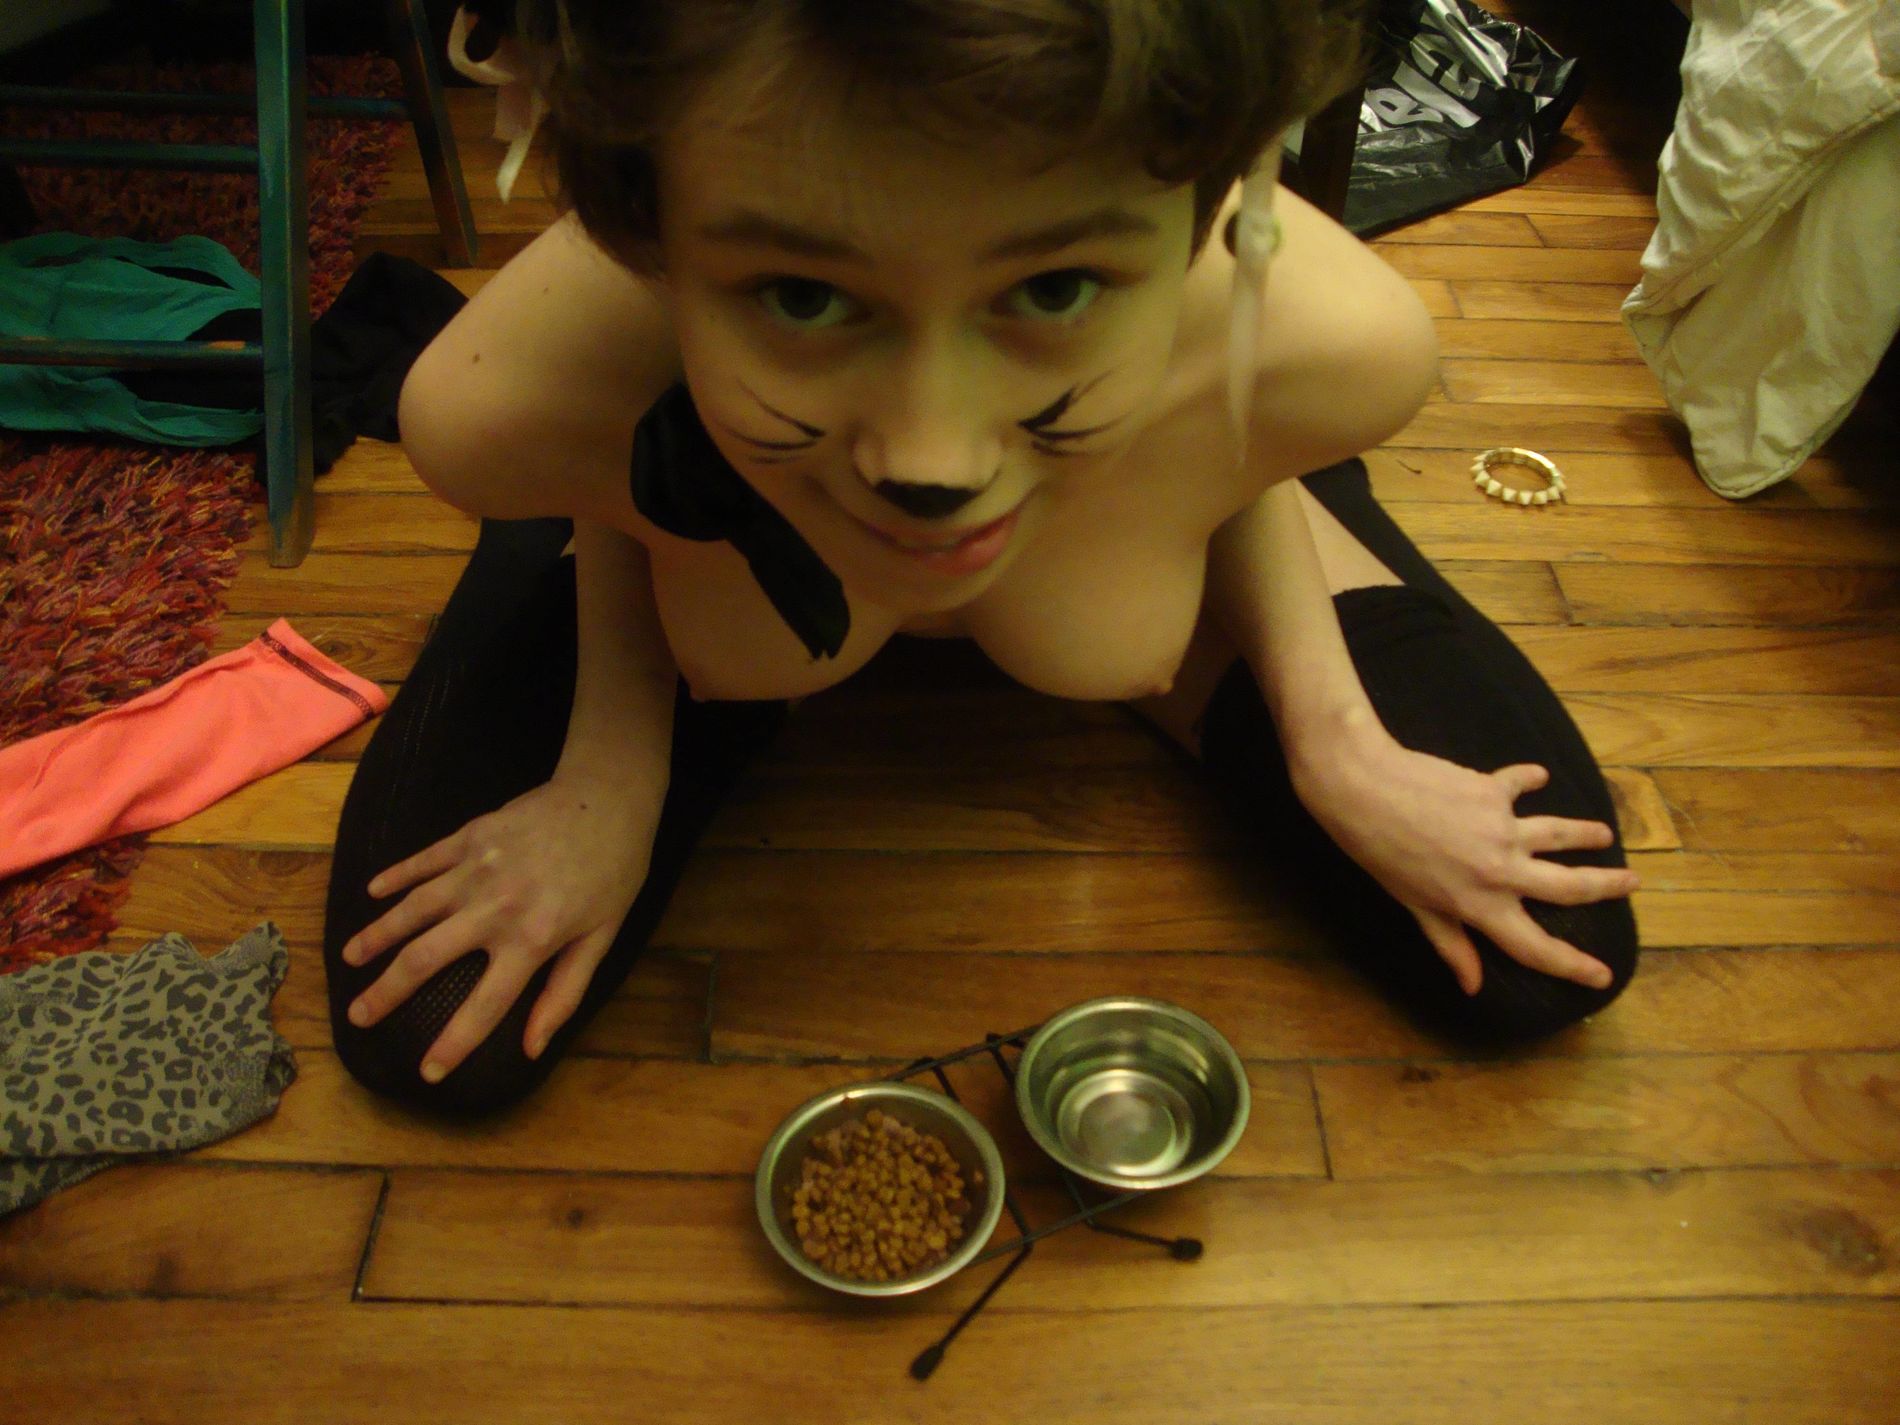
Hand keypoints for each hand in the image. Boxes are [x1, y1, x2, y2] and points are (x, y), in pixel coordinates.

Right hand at [338, 770, 663, 1080]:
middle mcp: (495, 908)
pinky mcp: (470, 836)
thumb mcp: (601, 938)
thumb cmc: (613, 873)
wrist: (610, 798)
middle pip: (427, 958)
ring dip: (377, 935)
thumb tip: (532, 1047)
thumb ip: (564, 993)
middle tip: (358, 1015)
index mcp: (533, 939)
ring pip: (412, 910)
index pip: (485, 1004)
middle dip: (387, 991)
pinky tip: (372, 894)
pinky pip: (423, 862)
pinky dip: (395, 877)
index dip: (454, 1043)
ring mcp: (477, 869)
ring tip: (349, 959)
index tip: (427, 1072)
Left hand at [1293, 730, 1638, 994]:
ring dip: (1586, 834)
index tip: (1602, 976)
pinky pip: (1520, 783)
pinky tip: (1538, 776)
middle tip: (1632, 883)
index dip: (1572, 966)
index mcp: (1480, 907)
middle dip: (1606, 886)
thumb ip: (1450, 943)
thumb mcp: (1414, 906)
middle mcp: (1501, 871)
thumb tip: (1473, 985)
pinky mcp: (1493, 790)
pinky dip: (1529, 779)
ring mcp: (1502, 829)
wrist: (1363, 790)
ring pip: (1560, 833)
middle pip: (1570, 886)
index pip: (1535, 948)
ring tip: (1605, 835)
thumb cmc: (1380, 854)